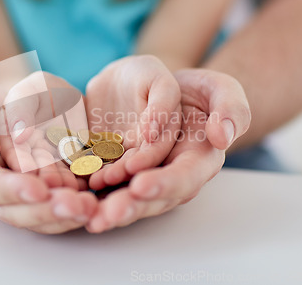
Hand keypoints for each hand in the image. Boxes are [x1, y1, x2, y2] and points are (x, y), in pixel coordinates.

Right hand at [0, 79, 97, 233]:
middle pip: (20, 210)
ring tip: (93, 207)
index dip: (13, 190)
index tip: (38, 189)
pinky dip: (77, 201)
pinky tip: (97, 199)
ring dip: (68, 213)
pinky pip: (60, 199)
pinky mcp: (44, 186)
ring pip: (43, 212)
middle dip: (49, 210)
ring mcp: (21, 191)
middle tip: (78, 207)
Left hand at [86, 69, 250, 232]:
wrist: (158, 86)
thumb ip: (230, 107)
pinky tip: (71, 193)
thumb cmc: (193, 89)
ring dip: (104, 205)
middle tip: (105, 215)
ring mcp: (141, 174)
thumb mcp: (218, 87)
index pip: (185, 177)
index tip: (141, 185)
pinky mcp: (117, 166)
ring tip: (86, 212)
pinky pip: (103, 180)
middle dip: (129, 207)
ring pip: (124, 195)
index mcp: (198, 160)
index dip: (164, 184)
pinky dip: (88, 188)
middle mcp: (169, 174)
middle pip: (151, 196)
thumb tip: (222, 136)